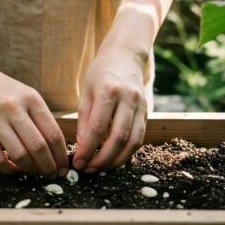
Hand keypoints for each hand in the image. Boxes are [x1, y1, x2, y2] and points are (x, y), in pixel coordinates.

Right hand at [0, 65, 68, 177]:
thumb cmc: (4, 90)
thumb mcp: (27, 94)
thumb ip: (40, 117)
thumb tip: (56, 148)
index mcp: (31, 98)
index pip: (53, 133)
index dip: (61, 155)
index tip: (63, 166)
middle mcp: (14, 108)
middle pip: (38, 146)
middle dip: (49, 166)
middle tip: (52, 174)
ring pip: (20, 155)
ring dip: (31, 170)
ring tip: (36, 173)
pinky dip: (10, 170)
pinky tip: (15, 170)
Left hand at [72, 47, 147, 172]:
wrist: (125, 55)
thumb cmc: (101, 73)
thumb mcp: (86, 91)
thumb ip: (85, 120)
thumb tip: (83, 148)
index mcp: (110, 90)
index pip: (98, 128)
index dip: (87, 149)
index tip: (77, 162)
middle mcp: (129, 98)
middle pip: (118, 138)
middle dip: (102, 159)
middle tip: (88, 169)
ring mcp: (141, 105)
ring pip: (132, 142)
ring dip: (116, 160)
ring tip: (100, 168)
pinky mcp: (147, 112)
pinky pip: (139, 138)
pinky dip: (127, 153)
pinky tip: (114, 159)